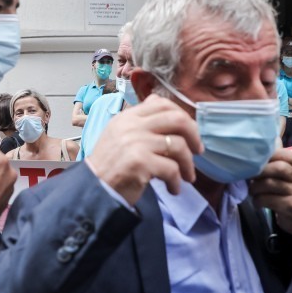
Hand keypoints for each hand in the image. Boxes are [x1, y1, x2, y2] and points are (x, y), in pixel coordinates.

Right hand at [86, 95, 201, 204]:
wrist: (94, 188)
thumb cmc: (111, 164)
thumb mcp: (120, 134)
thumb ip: (141, 121)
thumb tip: (166, 107)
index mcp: (128, 116)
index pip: (162, 103)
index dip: (182, 115)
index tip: (189, 133)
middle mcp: (132, 126)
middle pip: (177, 119)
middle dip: (194, 135)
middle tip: (197, 151)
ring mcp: (135, 143)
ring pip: (178, 146)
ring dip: (189, 164)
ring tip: (187, 176)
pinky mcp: (139, 162)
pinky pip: (172, 169)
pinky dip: (177, 181)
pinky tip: (173, 188)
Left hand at [249, 150, 291, 235]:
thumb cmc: (288, 192)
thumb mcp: (285, 174)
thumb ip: (276, 159)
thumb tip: (264, 139)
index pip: (284, 154)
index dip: (266, 157)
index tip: (254, 163)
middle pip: (278, 168)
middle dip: (259, 172)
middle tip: (249, 177)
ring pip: (271, 184)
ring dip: (255, 188)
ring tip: (252, 191)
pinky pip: (269, 200)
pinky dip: (258, 200)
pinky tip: (257, 202)